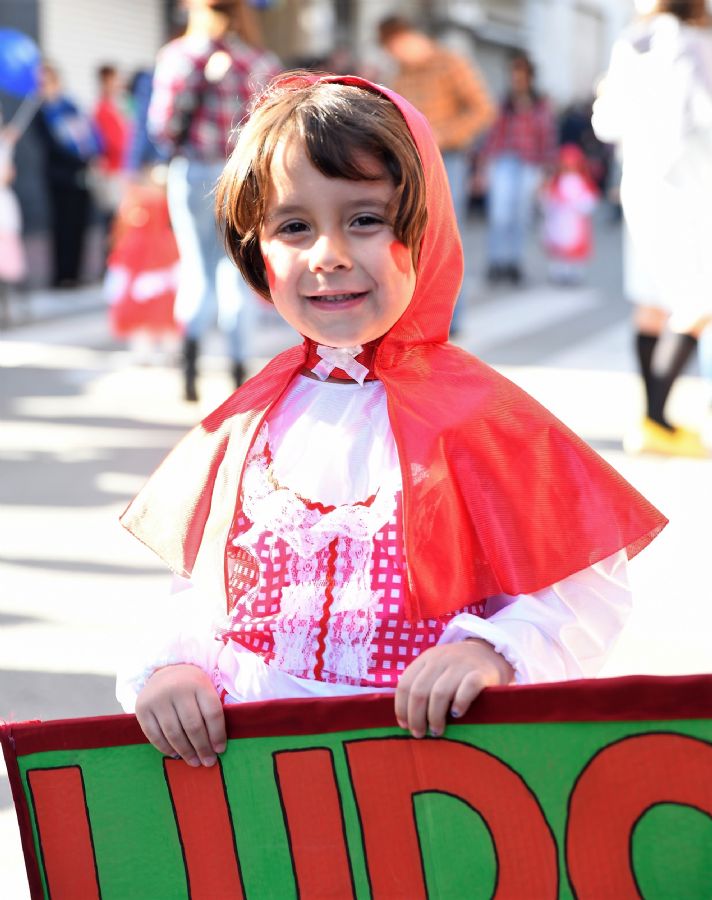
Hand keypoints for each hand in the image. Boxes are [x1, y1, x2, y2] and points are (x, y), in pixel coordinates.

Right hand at [135, 664, 226, 766]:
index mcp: (198, 684)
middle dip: (202, 748)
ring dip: (185, 752)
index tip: (220, 749)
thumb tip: (216, 747)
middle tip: (208, 762)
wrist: (165, 670)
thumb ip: (210, 713)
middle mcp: (177, 689)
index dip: (218, 734)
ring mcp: (158, 699)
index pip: (212, 713)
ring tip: (194, 762)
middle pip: (193, 725)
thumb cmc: (191, 687)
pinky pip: (154, 735)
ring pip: (174, 733)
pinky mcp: (142, 708)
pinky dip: (166, 748)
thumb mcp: (205, 690)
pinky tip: (176, 754)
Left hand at [394, 639, 513, 738]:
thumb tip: (405, 719)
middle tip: (419, 734)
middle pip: (419, 692)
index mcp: (426, 659)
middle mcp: (441, 659)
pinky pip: (466, 689)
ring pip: (439, 693)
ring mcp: (461, 665)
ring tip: (436, 731)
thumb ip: (421, 685)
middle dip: (416, 717)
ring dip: (435, 716)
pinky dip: (459, 704)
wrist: (490, 652)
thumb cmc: (457, 670)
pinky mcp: (480, 673)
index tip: (404, 725)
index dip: (401, 708)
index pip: (405, 685)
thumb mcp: (436, 669)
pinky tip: (456, 715)